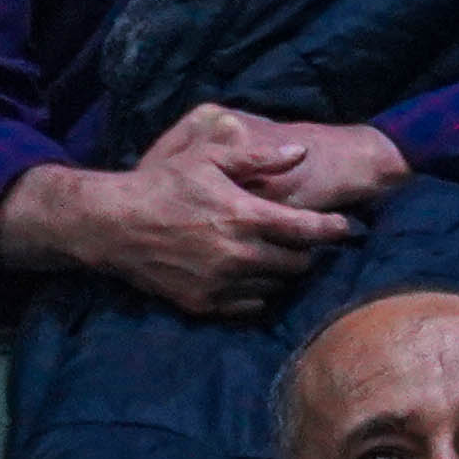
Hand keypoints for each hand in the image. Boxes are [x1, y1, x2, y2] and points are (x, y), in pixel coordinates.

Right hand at [0, 102, 379, 317]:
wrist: (112, 224)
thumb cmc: (164, 184)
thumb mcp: (210, 159)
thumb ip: (259, 157)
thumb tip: (301, 152)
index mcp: (245, 216)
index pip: (307, 230)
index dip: (333, 229)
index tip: (346, 226)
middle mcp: (238, 255)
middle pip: (297, 264)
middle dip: (308, 252)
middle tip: (307, 241)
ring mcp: (220, 284)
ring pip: (276, 287)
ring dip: (283, 273)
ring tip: (280, 257)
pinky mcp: (202, 304)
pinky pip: (250, 307)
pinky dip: (258, 294)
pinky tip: (253, 277)